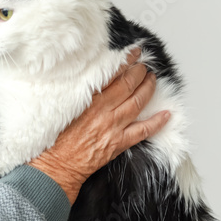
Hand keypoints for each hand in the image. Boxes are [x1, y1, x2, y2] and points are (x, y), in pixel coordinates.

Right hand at [30, 47, 169, 202]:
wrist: (54, 166)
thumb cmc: (54, 139)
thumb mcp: (61, 108)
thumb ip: (77, 93)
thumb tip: (90, 79)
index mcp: (88, 100)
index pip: (112, 74)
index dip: (125, 61)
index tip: (133, 53)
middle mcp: (103, 111)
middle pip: (128, 85)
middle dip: (139, 72)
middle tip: (143, 66)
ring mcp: (112, 127)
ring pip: (138, 103)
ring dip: (148, 89)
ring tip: (152, 80)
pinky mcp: (118, 143)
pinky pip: (143, 131)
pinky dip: (156, 122)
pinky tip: (166, 114)